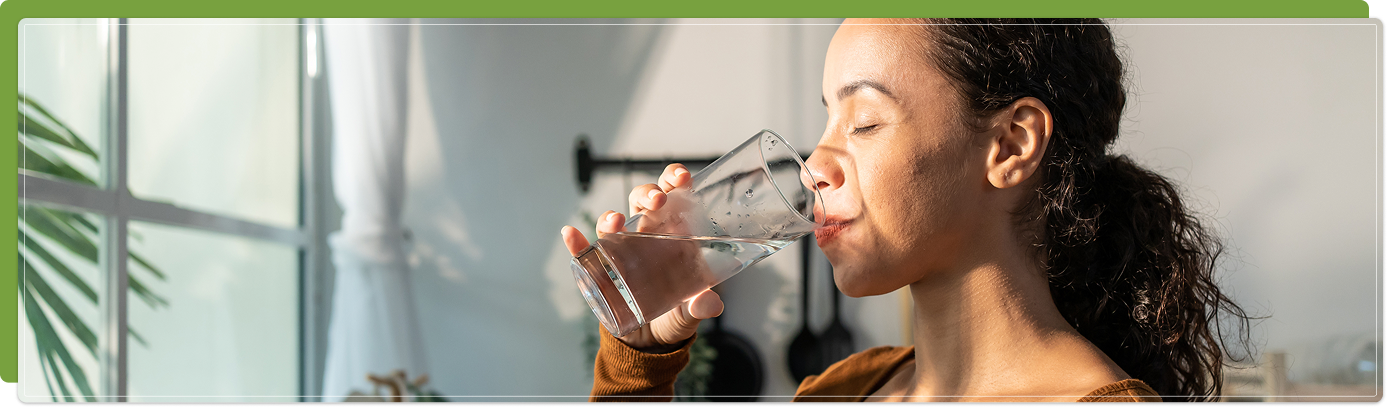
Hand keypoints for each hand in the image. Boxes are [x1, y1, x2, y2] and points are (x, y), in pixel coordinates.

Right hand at [561, 164, 724, 352]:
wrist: (652, 341)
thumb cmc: (676, 315)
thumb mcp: (692, 312)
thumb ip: (702, 306)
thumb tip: (710, 303)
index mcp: (674, 236)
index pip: (673, 198)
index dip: (674, 181)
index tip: (681, 177)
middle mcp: (647, 236)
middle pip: (642, 202)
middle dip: (647, 194)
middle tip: (657, 201)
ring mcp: (622, 251)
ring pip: (614, 222)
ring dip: (611, 216)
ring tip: (616, 221)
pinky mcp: (601, 270)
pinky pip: (584, 252)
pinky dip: (576, 243)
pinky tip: (571, 235)